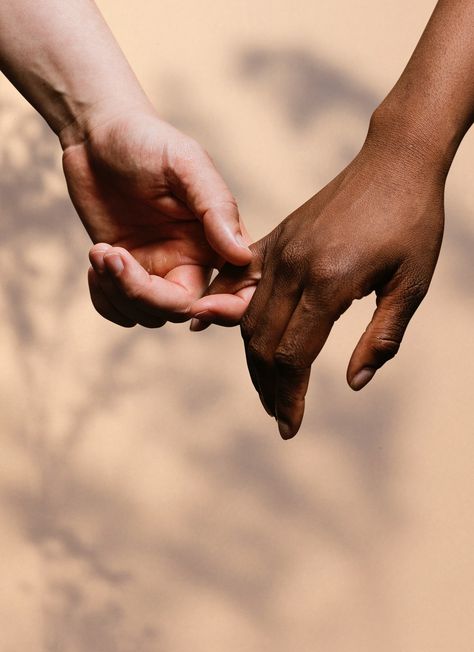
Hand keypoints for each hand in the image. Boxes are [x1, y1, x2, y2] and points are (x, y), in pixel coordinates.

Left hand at [62, 109, 250, 326]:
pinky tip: (97, 261)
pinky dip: (105, 299)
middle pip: (183, 310)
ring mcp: (156, 269)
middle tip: (113, 257)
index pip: (240, 290)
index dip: (226, 311)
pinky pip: (121, 311)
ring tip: (100, 252)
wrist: (96, 134)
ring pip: (148, 315)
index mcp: (217, 240)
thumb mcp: (186, 164)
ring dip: (117, 292)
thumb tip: (242, 256)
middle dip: (144, 294)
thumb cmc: (147, 140)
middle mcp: (191, 261)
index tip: (198, 309)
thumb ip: (216, 207)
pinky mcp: (124, 272)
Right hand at [190, 125, 445, 437]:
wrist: (395, 161)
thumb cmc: (413, 222)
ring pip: (249, 318)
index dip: (290, 397)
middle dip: (270, 387)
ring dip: (254, 360)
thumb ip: (382, 337)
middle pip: (263, 343)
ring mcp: (280, 251)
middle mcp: (294, 268)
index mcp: (330, 282)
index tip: (291, 426)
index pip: (294, 355)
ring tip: (268, 388)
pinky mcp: (275, 238)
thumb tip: (353, 384)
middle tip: (280, 416)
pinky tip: (204, 323)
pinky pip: (238, 279)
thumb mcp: (413, 284)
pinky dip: (222, 306)